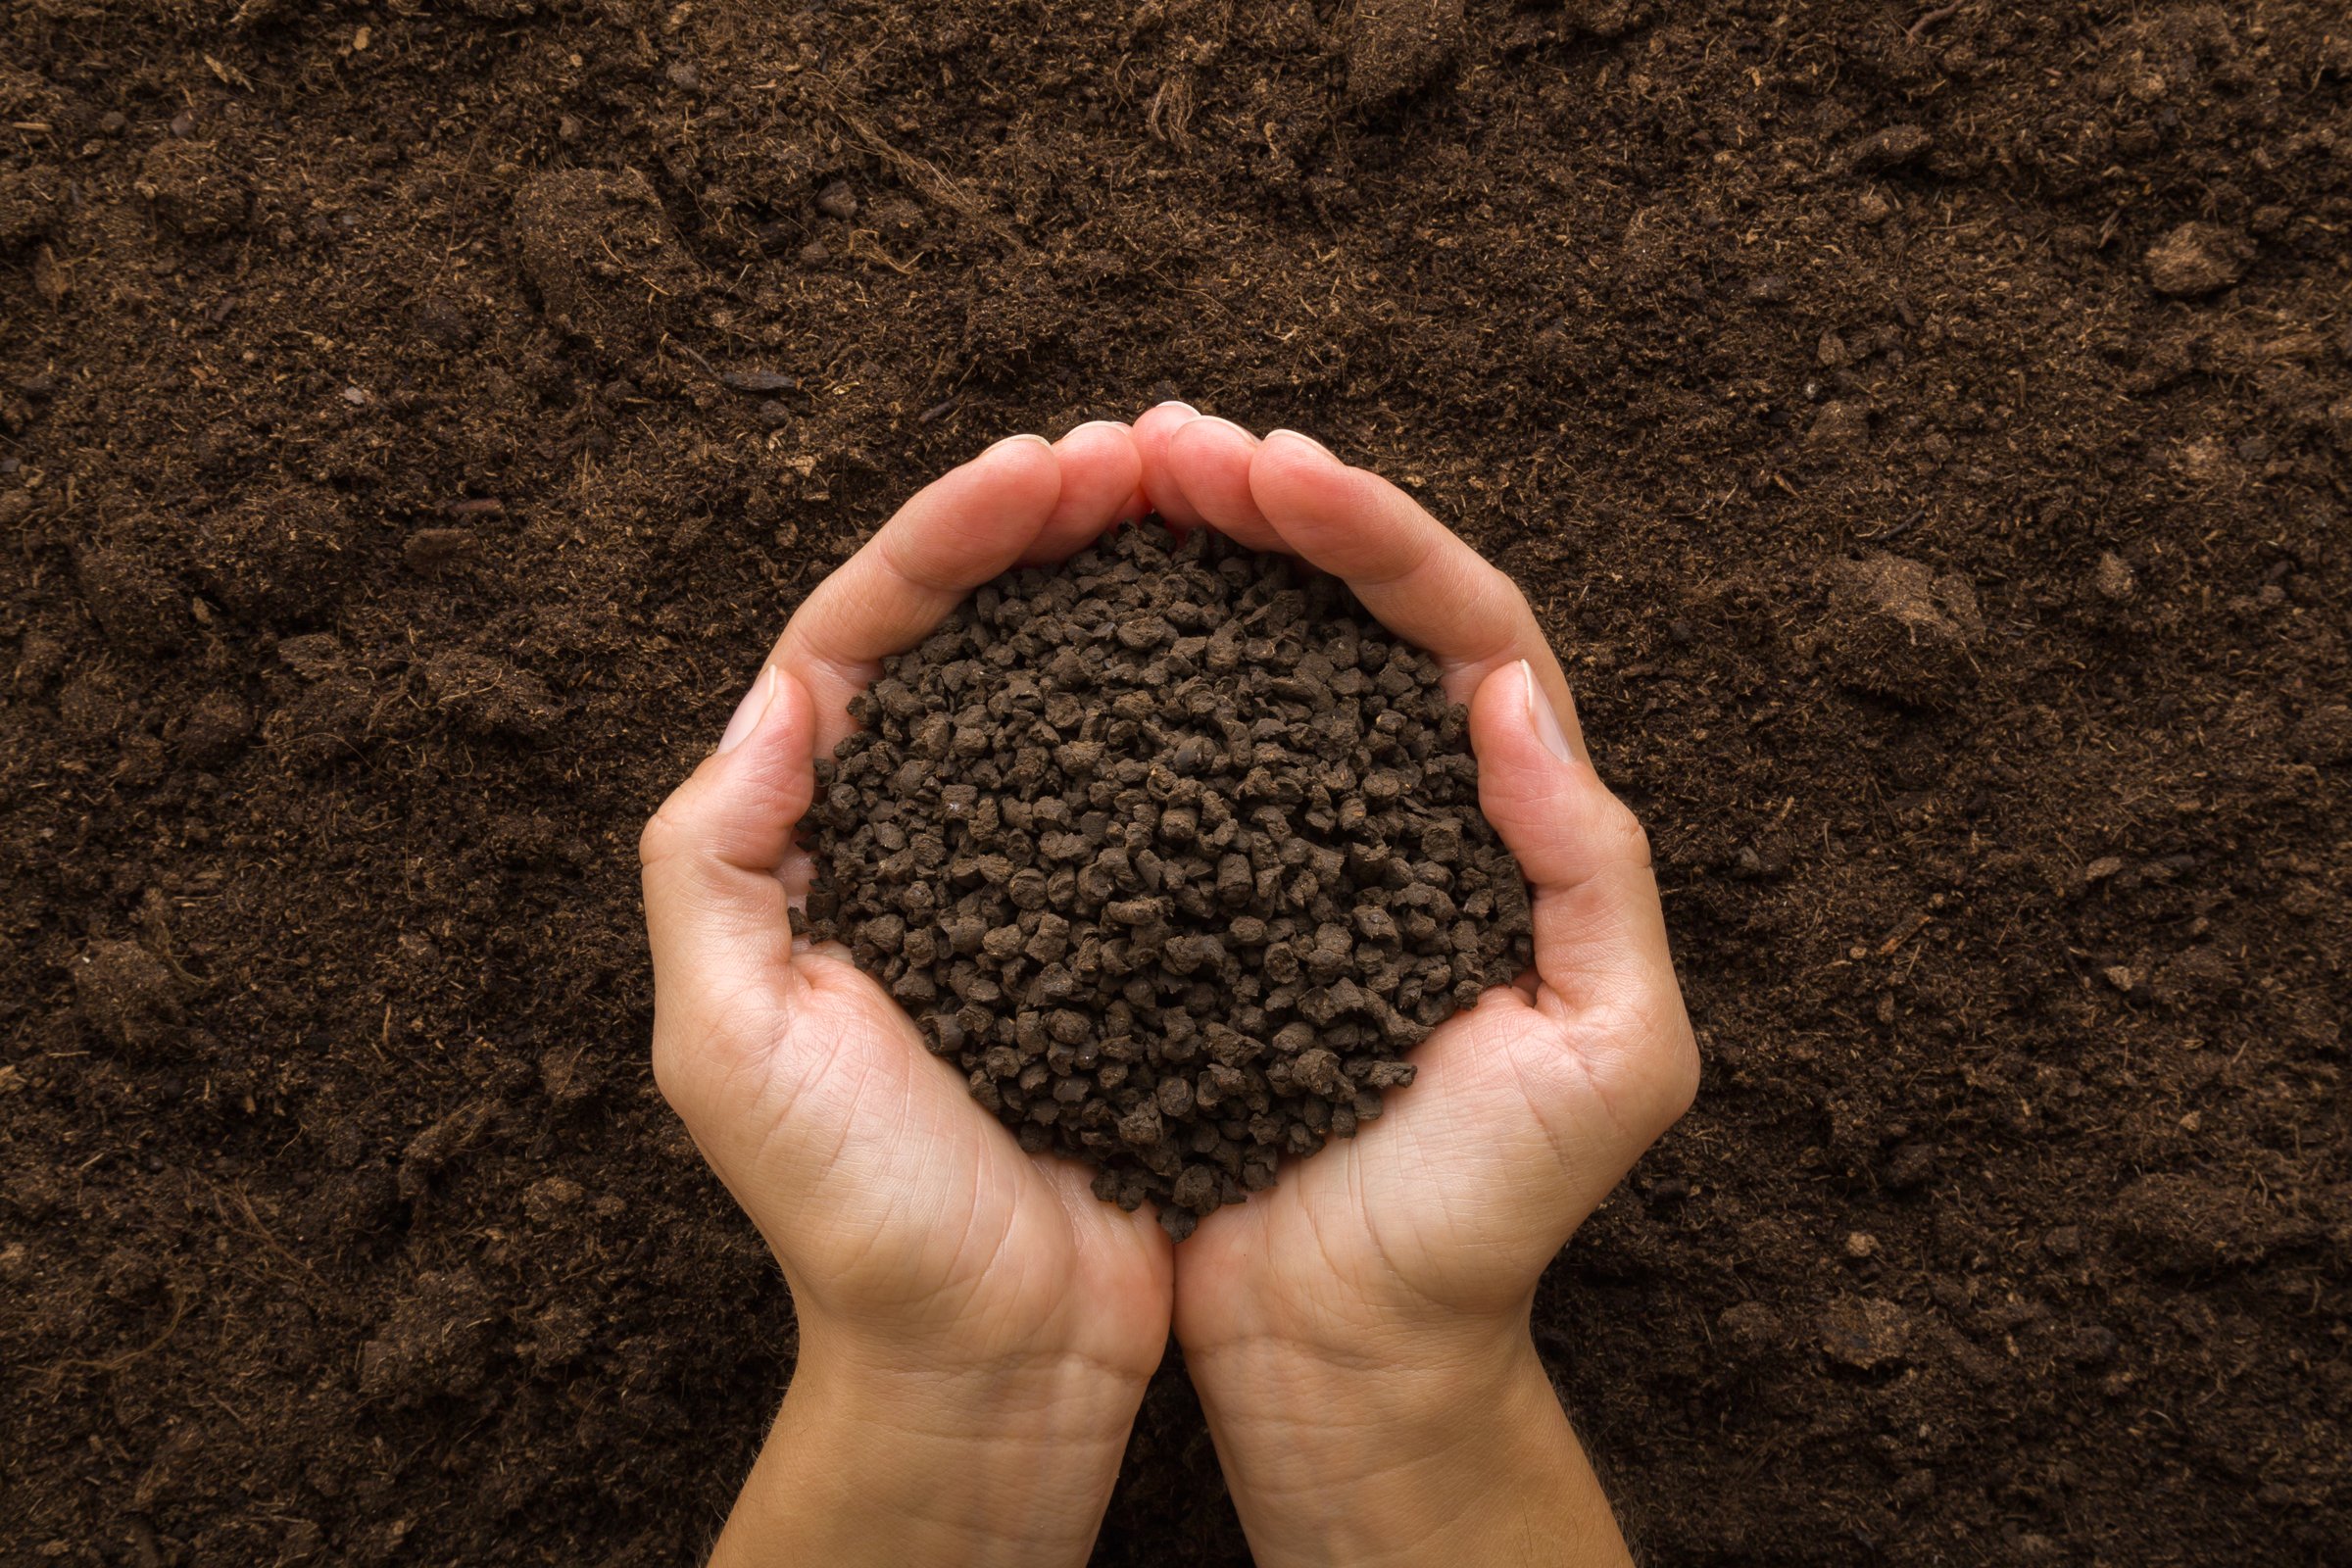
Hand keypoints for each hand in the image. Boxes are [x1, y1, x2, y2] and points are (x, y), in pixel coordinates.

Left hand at [640, 424, 1170, 1567]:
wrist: (991, 1360)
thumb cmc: (856, 1218)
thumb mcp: (728, 1043)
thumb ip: (716, 860)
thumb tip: (784, 688)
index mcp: (818, 837)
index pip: (870, 634)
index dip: (953, 535)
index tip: (1049, 467)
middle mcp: (928, 832)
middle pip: (981, 631)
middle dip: (1053, 524)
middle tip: (1150, 451)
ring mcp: (1036, 874)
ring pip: (1081, 685)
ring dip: (1138, 586)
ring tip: (1217, 502)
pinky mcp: (1134, 930)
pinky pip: (1169, 785)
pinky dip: (1209, 703)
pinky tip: (1272, 647)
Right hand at [1135, 406, 1699, 1566]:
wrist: (1356, 1353)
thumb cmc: (1484, 1225)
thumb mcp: (1606, 1061)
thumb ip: (1592, 876)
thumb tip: (1513, 695)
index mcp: (1515, 829)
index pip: (1458, 626)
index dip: (1370, 529)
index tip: (1263, 467)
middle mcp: (1409, 815)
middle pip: (1351, 612)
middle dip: (1267, 507)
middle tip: (1161, 444)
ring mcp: (1304, 852)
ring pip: (1258, 666)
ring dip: (1192, 567)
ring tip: (1102, 487)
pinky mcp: (1210, 908)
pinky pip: (1172, 764)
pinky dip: (1127, 682)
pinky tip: (1060, 635)